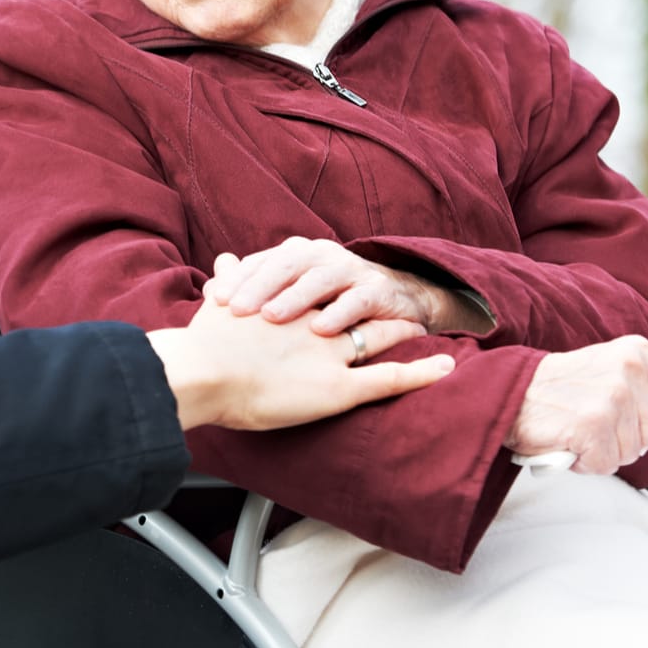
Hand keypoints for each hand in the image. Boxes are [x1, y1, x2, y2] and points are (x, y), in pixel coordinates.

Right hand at [147, 299, 455, 431]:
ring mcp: (331, 354)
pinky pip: (389, 379)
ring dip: (401, 333)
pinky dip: (420, 374)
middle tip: (400, 306)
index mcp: (286, 306)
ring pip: (377, 339)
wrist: (204, 372)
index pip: (324, 292)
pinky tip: (445, 368)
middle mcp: (314, 324)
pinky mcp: (340, 388)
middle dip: (377, 306)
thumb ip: (226, 280)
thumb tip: (224, 259)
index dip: (341, 291)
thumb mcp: (214, 304)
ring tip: (421, 330)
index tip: (355, 288)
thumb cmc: (201, 346)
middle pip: (354, 308)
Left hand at [203, 237, 490, 335]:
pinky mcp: (378, 290)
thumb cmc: (328, 303)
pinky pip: (357, 300)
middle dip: (259, 286)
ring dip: (295, 298)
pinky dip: (339, 313)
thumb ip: (252, 290)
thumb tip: (207, 290)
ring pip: (319, 278)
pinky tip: (321, 331)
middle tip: (236, 310)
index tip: (214, 302)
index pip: (260, 263)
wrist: (395, 303)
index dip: (237, 280)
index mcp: (295, 255)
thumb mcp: (290, 296)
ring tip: (272, 317)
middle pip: (285, 265)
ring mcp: (350, 270)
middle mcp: (321, 256)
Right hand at [505, 335, 647, 474]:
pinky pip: (606, 464)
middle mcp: (629, 371)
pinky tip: (568, 442)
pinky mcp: (592, 426)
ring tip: (577, 430)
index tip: (623, 419)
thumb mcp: (614, 381)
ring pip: (631, 453)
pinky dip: (585, 463)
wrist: (508, 391)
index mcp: (638, 353)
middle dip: (625, 442)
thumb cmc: (559, 389)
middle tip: (591, 423)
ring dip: (603, 452)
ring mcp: (611, 398)